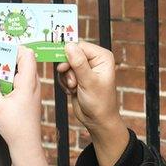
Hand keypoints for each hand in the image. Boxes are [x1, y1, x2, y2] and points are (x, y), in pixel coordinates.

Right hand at [0, 47, 50, 165]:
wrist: (26, 146)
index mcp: (28, 83)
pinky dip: (6, 83)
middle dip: (4, 59)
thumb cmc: (16, 128)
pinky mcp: (26, 100)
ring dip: (3, 72)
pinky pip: (17, 84)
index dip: (14, 48)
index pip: (27, 54)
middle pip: (21, 62)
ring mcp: (30, 92)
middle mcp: (32, 85)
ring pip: (17, 74)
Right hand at [57, 42, 128, 165]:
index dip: (69, 55)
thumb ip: (78, 63)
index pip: (80, 46)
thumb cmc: (99, 102)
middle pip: (70, 54)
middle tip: (72, 82)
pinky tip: (72, 91)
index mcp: (102, 57)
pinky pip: (64, 74)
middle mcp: (94, 60)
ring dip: (66, 78)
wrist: (97, 120)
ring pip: (65, 64)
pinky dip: (65, 83)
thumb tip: (69, 46)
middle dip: (68, 69)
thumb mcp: (89, 81)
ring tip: (74, 88)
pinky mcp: (77, 77)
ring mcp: (85, 68)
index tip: (62, 66)